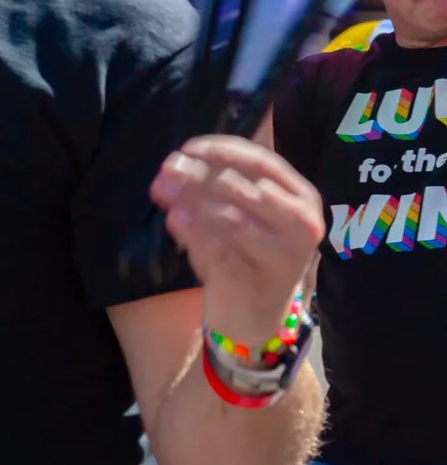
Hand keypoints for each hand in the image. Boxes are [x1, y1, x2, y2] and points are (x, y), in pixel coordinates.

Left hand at [151, 135, 325, 345]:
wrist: (255, 315)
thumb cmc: (244, 253)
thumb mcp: (237, 213)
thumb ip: (212, 188)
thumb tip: (172, 166)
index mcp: (301, 196)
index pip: (262, 161)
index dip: (222, 151)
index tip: (187, 149)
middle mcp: (303, 223)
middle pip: (244, 187)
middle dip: (199, 175)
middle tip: (166, 169)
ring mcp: (287, 255)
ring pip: (233, 217)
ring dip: (193, 200)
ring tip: (162, 189)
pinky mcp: (263, 281)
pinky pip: (223, 250)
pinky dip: (195, 232)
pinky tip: (175, 219)